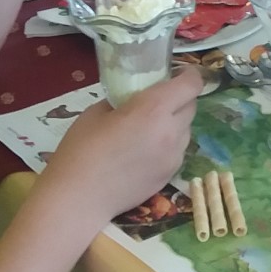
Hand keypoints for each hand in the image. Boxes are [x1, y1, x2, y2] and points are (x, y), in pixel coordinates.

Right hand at [39, 67, 200, 219]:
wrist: (79, 198)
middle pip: (191, 106)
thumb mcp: (97, 112)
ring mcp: (174, 157)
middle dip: (180, 98)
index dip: (189, 75)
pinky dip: (168, 144)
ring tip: (148, 128)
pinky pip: (177, 151)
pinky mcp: (169, 176)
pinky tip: (145, 151)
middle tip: (158, 100)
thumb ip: (123, 100)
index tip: (178, 73)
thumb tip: (133, 99)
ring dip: (174, 123)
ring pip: (186, 130)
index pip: (191, 84)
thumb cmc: (81, 150)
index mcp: (153, 109)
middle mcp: (171, 132)